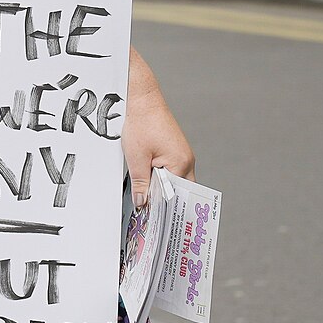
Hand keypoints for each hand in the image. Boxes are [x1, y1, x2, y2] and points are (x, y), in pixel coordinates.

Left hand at [124, 51, 193, 209]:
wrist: (142, 99)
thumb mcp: (136, 158)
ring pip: (175, 181)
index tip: (155, 224)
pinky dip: (162, 179)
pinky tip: (150, 184)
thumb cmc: (141, 123)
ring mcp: (182, 155)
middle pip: (180, 192)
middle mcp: (186, 160)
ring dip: (163, 190)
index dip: (165, 211)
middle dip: (167, 203)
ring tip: (149, 203)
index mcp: (181, 164)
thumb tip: (143, 204)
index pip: (177, 197)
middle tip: (152, 218)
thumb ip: (141, 184)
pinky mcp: (175, 150)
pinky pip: (172, 171)